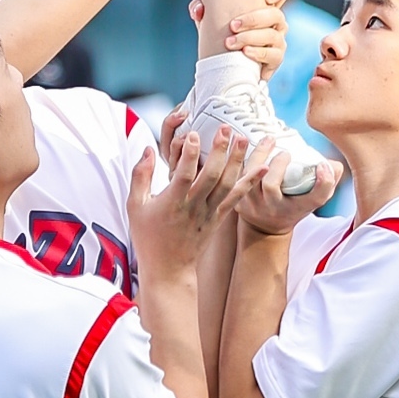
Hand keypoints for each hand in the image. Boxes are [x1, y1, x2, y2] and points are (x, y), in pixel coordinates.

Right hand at [129, 116, 254, 275]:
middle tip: (225, 128)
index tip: (194, 133)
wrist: (169, 268)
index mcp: (171, 203)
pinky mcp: (218, 218)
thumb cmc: (148, 236)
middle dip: (219, 151)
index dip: (189, 154)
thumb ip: (140, 176)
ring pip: (226, 185)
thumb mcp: (135, 206)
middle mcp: (193, 208)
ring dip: (237, 161)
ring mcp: (208, 214)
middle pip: (210, 176)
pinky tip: (263, 167)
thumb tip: (147, 148)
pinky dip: (250, 182)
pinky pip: (236, 198)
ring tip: (244, 138)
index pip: (182, 175)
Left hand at [194, 0, 293, 80]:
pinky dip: (258, 54)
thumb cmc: (220, 34)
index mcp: (264, 6)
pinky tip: (244, 53)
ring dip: (250, 38)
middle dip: (254, 19)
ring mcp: (278, 41)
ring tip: (230, 43)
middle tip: (232, 25)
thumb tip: (199, 9)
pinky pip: (273, 56)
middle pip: (276, 15)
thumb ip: (200, 10)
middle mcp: (276, 22)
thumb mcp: (208, 20)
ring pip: (273, 36)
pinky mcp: (275, 59)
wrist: (224, 66)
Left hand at [237, 147, 332, 239]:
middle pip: (271, 186)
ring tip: (269, 140)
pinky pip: (238, 177)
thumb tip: (332, 164)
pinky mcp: (238, 200)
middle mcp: (275, 209)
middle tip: (286, 153)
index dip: (323, 182)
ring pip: (250, 178)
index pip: (315, 197)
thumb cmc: (294, 205)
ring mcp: (253, 206)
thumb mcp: (313, 198)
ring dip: (258, 155)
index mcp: (299, 208)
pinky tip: (247, 143)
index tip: (323, 167)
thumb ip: (327, 180)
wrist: (266, 227)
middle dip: (277, 165)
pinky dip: (241, 159)